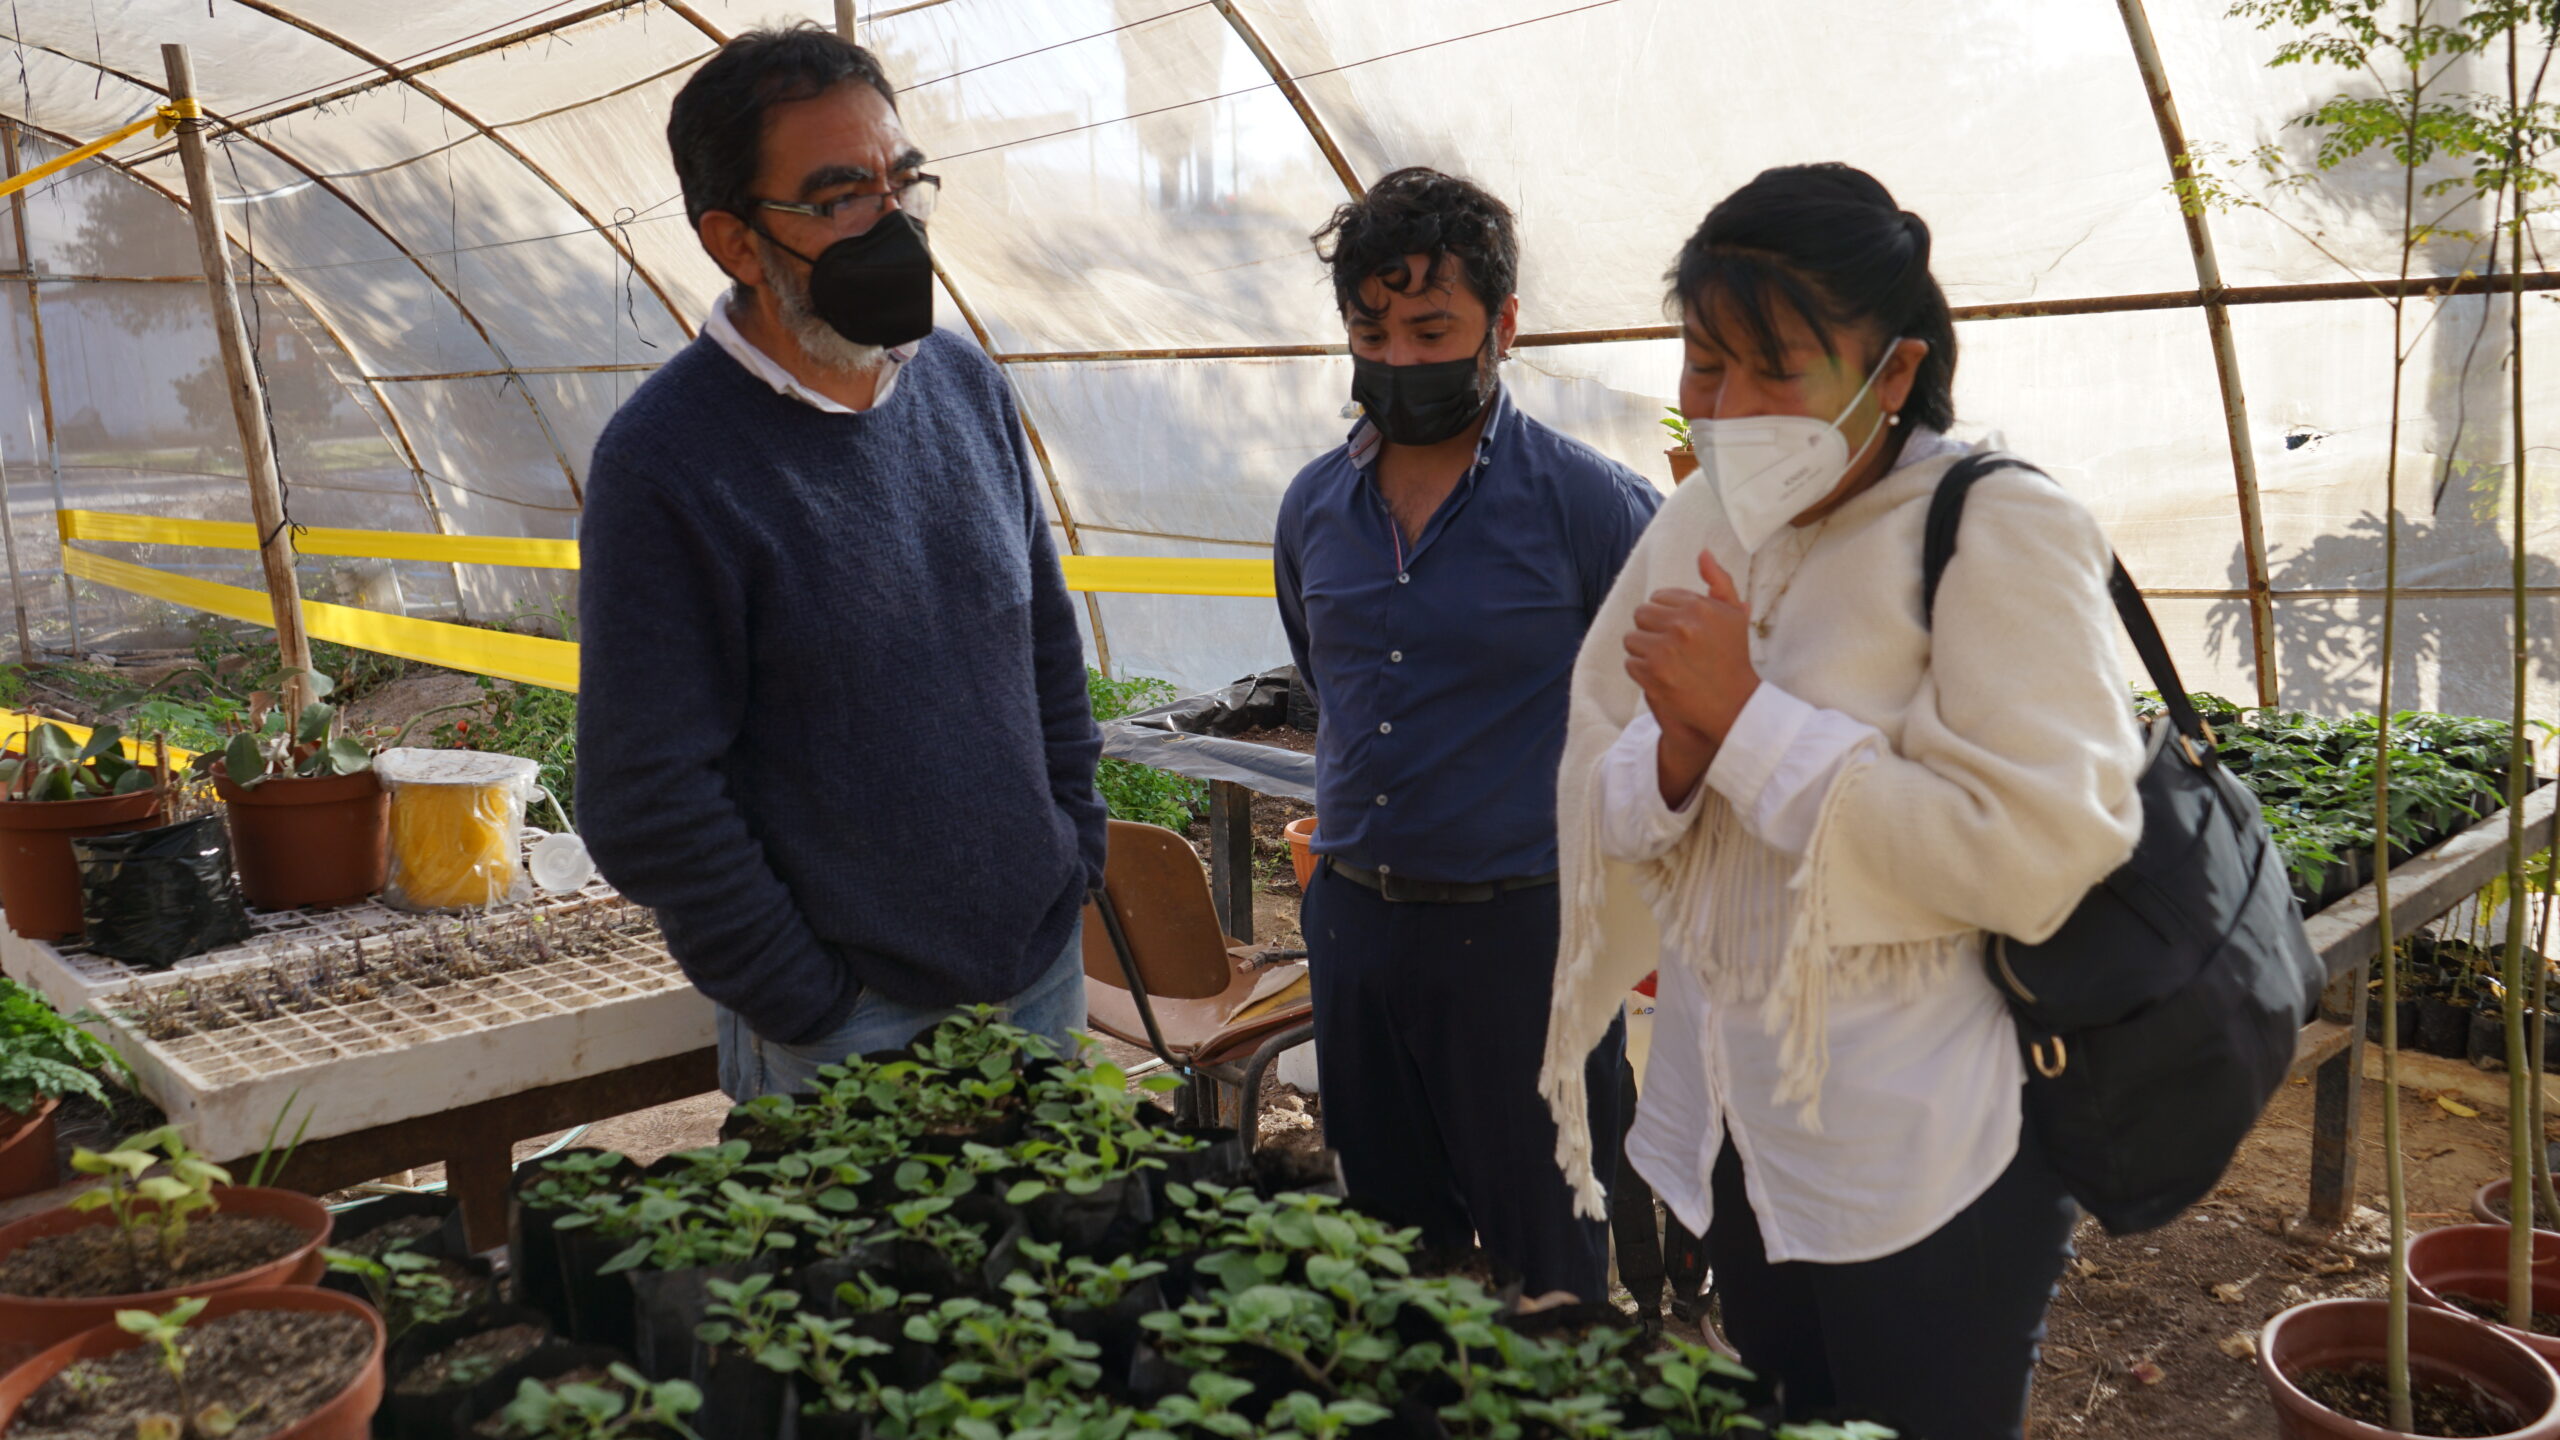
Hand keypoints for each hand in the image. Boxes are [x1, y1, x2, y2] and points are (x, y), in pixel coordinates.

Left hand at [1624, 547, 1760, 754]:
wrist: (1733, 705)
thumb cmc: (1732, 657)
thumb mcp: (1734, 615)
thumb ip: (1719, 582)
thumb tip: (1703, 552)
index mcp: (1699, 607)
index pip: (1659, 597)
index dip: (1667, 615)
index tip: (1680, 632)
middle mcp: (1682, 625)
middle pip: (1641, 615)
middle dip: (1652, 629)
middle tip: (1669, 647)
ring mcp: (1665, 651)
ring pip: (1632, 638)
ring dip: (1644, 650)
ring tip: (1665, 662)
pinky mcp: (1653, 675)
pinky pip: (1630, 662)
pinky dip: (1641, 670)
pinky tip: (1661, 676)